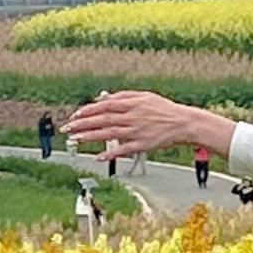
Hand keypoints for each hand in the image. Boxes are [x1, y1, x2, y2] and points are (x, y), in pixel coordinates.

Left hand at [65, 88, 232, 160]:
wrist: (184, 123)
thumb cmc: (164, 109)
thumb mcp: (144, 96)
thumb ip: (123, 96)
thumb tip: (103, 98)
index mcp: (132, 104)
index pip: (105, 106)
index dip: (88, 110)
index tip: (75, 115)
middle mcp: (132, 117)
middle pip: (103, 120)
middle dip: (83, 124)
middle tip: (69, 128)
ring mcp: (137, 132)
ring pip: (109, 134)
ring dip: (91, 137)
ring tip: (76, 140)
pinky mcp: (142, 145)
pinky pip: (124, 150)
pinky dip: (110, 153)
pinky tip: (98, 156)